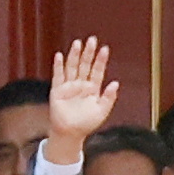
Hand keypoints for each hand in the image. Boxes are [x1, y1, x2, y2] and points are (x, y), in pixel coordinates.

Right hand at [44, 36, 119, 163]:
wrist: (70, 134)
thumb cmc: (86, 124)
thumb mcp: (102, 111)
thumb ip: (109, 97)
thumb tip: (116, 83)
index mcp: (93, 88)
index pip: (97, 70)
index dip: (101, 60)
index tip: (105, 49)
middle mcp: (81, 84)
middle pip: (85, 65)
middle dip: (88, 53)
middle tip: (92, 40)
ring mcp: (69, 86)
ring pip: (72, 67)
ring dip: (74, 55)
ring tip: (78, 43)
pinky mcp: (57, 90)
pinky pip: (58, 76)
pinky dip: (58, 66)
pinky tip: (59, 56)